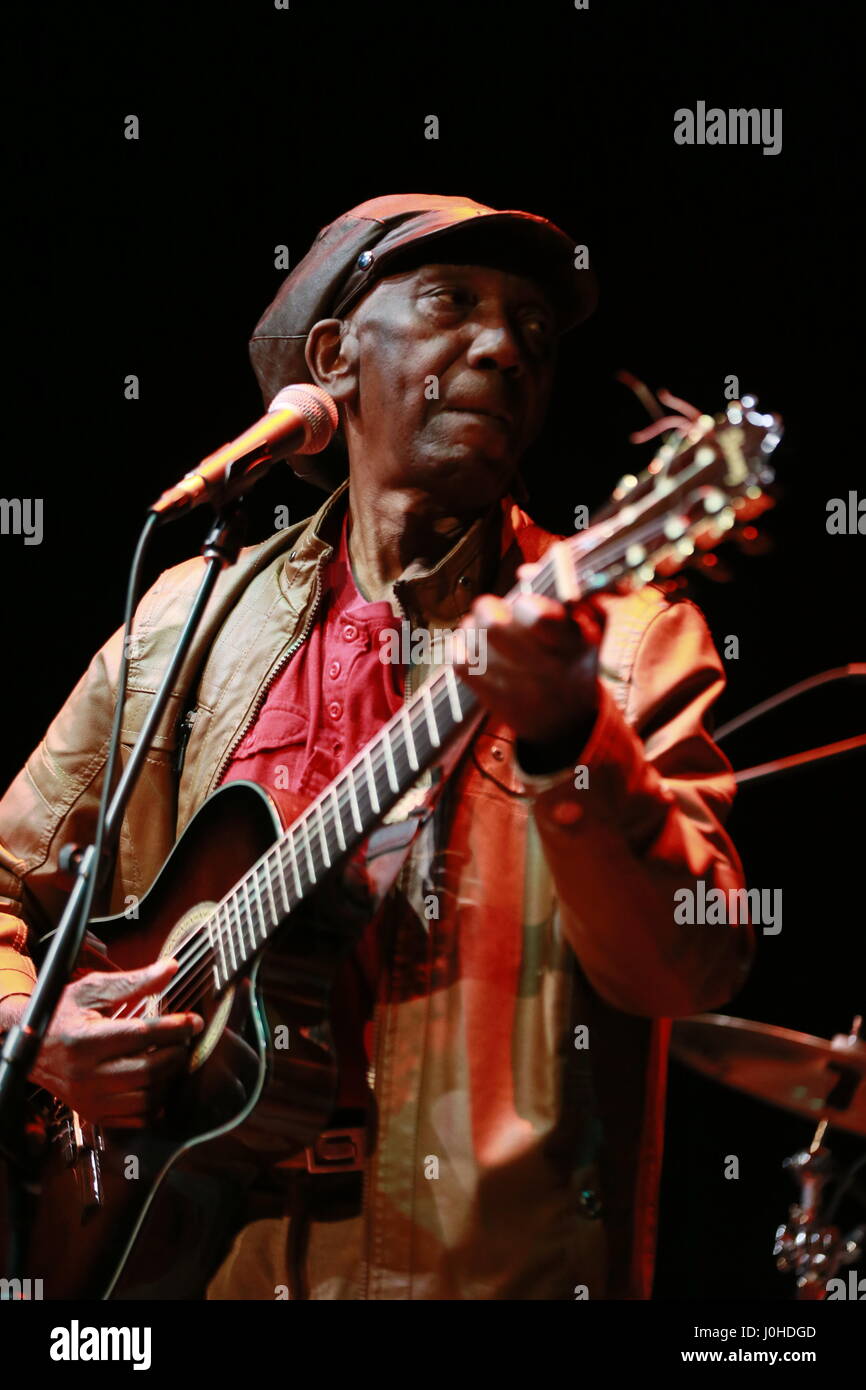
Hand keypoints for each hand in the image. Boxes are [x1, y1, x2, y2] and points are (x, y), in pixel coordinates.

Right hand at [22, 957, 202, 1126]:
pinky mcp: (93, 1113)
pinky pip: (136, 1117)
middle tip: (185, 1039)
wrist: (32, 1048)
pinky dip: (156, 1101)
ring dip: (169, 1078)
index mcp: (85, 1039)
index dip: (175, 1028)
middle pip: (148, 1069)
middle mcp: (85, 1074)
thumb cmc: (62, 1014)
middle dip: (176, 1053)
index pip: (142, 1035)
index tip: (193, 1021)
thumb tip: (170, 968)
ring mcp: (89, 1098)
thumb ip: (134, 982)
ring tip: (172, 1057)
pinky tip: (158, 1081)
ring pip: (146, 1097)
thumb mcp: (93, 990)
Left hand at [453, 569, 603, 749]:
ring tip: (486, 629)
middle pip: (492, 623)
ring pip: (473, 636)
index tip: (529, 606)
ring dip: (476, 625)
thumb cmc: (579, 666)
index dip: (526, 605)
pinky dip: (461, 645)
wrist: (567, 726)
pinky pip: (459, 660)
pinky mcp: (489, 695)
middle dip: (490, 608)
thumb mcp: (592, 632)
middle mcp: (539, 666)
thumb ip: (566, 596)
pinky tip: (475, 644)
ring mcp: (511, 682)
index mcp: (570, 645)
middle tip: (497, 610)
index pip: (536, 616)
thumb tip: (525, 572)